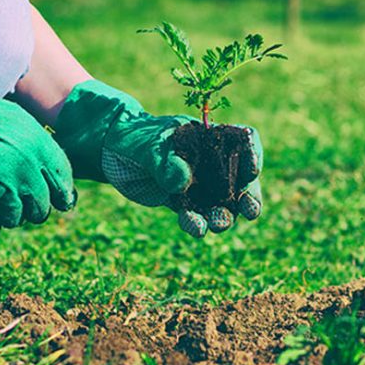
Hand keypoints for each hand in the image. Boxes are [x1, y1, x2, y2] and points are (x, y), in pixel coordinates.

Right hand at [0, 45, 74, 237]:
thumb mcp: (21, 122)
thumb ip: (40, 149)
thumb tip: (51, 175)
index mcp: (42, 152)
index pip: (63, 186)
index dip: (60, 195)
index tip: (55, 199)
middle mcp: (28, 176)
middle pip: (41, 209)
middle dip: (31, 207)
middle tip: (16, 196)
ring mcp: (4, 194)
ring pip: (16, 220)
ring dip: (6, 213)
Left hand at [54, 80, 262, 237]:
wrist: (110, 151)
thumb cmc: (134, 137)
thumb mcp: (147, 145)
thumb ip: (164, 161)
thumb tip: (183, 181)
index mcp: (210, 136)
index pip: (244, 141)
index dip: (254, 155)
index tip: (251, 171)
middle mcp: (210, 160)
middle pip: (241, 178)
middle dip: (249, 195)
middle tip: (250, 210)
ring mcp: (198, 182)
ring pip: (221, 202)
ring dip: (224, 214)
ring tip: (219, 224)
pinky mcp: (182, 200)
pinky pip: (196, 214)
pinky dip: (196, 222)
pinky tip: (195, 228)